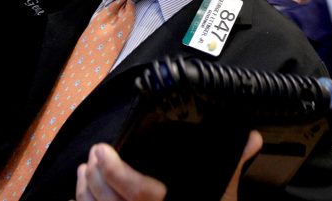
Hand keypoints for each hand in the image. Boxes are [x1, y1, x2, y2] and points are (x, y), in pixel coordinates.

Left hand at [73, 131, 262, 200]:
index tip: (103, 150)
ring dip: (85, 191)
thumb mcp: (223, 198)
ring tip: (85, 170)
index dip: (116, 170)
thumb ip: (232, 166)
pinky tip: (81, 198)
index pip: (138, 191)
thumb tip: (250, 138)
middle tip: (95, 154)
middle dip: (95, 175)